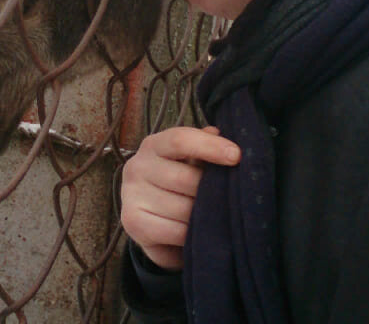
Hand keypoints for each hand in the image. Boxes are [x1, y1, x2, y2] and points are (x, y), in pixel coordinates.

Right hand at [120, 126, 240, 270]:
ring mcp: (131, 195)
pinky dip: (191, 235)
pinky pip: (176, 230)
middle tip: (223, 200)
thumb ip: (204, 147)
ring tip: (209, 217)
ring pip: (184, 208)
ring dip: (203, 216)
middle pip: (186, 178)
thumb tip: (218, 133)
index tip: (236, 156)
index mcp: (153, 146)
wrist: (152, 225)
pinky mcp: (133, 223)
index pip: (179, 140)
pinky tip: (193, 232)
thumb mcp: (190, 164)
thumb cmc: (177, 187)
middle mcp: (137, 166)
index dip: (210, 147)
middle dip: (210, 192)